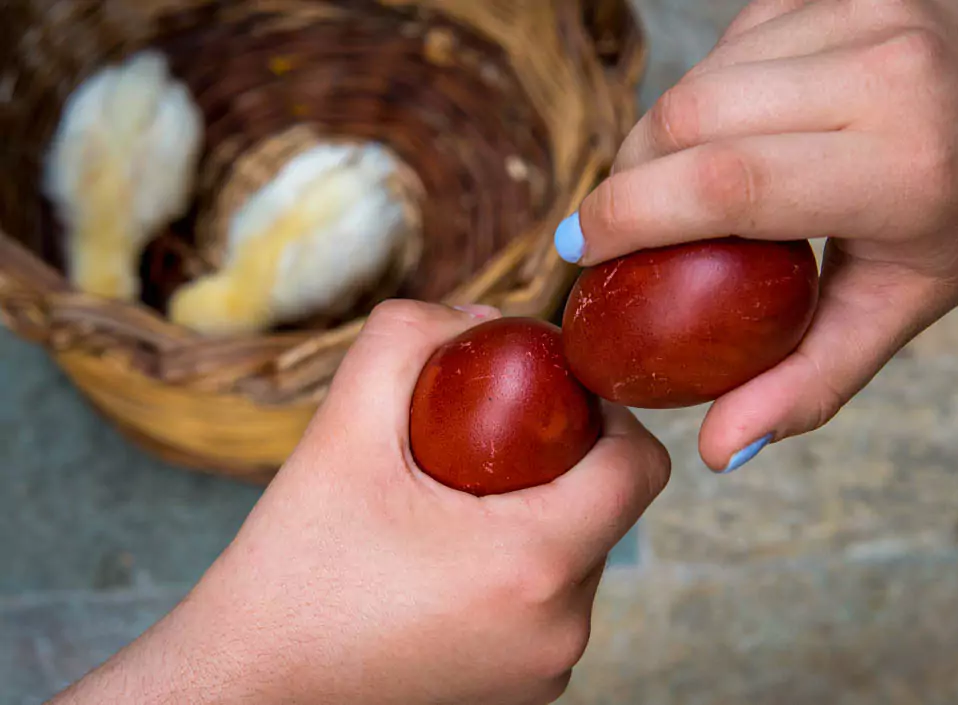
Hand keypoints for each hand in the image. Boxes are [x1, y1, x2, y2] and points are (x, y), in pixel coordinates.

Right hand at [50, 302, 670, 704]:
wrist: (239, 693)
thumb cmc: (288, 576)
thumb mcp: (337, 436)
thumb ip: (405, 341)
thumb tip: (476, 315)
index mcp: (536, 565)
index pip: (641, 466)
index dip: (608, 414)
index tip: (547, 397)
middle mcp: (562, 630)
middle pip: (606, 510)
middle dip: (556, 464)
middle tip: (477, 446)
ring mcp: (546, 674)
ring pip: (575, 561)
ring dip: (533, 520)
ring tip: (449, 509)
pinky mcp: (522, 699)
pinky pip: (545, 610)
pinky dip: (512, 576)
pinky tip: (442, 567)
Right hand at [554, 0, 957, 470]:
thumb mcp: (901, 307)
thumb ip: (810, 382)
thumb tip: (719, 452)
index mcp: (904, 170)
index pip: (730, 181)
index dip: (632, 214)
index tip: (582, 251)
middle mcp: (885, 75)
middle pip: (693, 114)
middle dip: (632, 174)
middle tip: (622, 226)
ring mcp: (864, 11)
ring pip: (702, 73)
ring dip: (666, 134)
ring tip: (681, 185)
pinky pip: (730, 40)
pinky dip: (711, 93)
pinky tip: (741, 128)